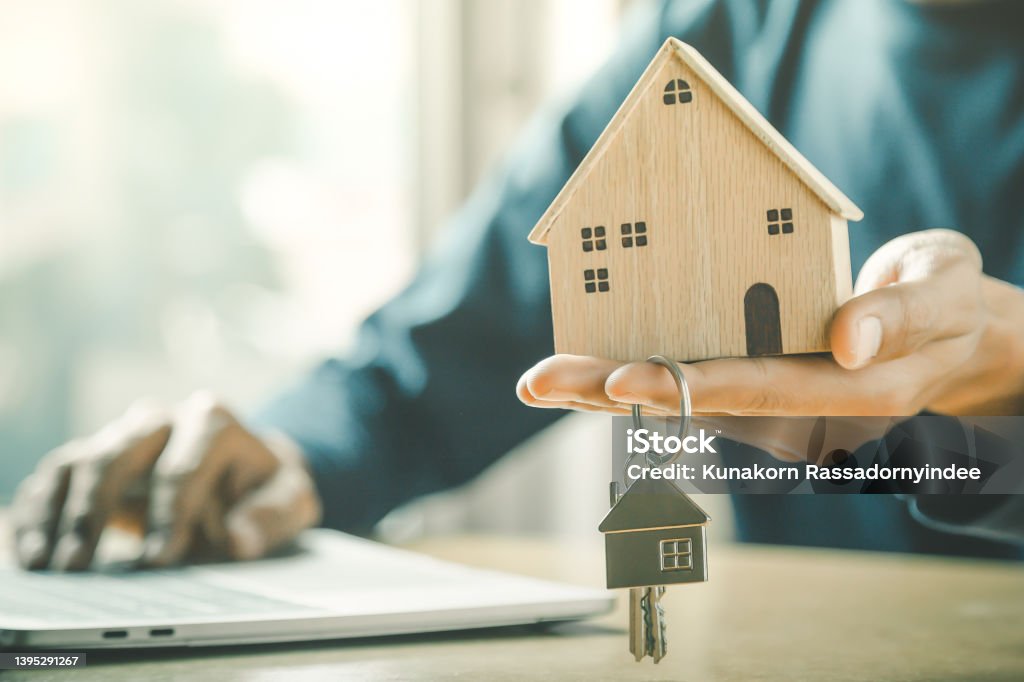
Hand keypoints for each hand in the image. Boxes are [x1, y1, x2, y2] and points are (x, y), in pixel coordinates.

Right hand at [11, 392, 320, 570]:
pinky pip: (56, 476)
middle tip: (82, 563)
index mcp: (213, 422)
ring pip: (80, 462)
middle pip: (119, 453)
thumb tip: (241, 541)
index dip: (171, 514)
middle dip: (98, 509)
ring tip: (52, 563)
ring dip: (60, 513)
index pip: (184, 467)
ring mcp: (124, 435)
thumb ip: (272, 516)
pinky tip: (34, 552)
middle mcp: (162, 419)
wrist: (244, 471)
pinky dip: (40, 511)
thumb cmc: (265, 487)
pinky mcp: (95, 456)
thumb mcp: (291, 499)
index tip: (160, 559)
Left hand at [518, 229, 1023, 417]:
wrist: (954, 333)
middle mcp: (796, 403)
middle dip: (611, 395)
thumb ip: (904, 313)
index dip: (682, 384)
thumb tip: (846, 338)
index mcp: (845, 388)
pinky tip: (584, 366)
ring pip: (679, 398)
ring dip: (605, 391)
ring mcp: (771, 395)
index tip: (617, 377)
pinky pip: (688, 378)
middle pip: (692, 402)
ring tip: (539, 382)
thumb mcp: (946, 291)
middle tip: (539, 384)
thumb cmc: (950, 304)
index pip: (753, 389)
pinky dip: (635, 372)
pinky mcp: (757, 378)